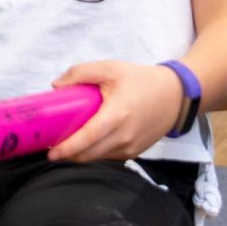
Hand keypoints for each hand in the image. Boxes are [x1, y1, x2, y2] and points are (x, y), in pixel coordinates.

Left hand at [49, 60, 182, 161]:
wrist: (177, 95)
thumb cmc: (142, 80)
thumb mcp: (110, 68)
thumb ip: (80, 73)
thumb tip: (56, 85)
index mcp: (117, 115)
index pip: (88, 139)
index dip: (68, 148)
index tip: (51, 152)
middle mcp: (125, 136)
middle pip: (89, 154)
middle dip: (67, 154)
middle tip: (49, 145)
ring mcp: (131, 147)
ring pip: (98, 157)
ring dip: (79, 154)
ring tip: (64, 142)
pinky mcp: (135, 152)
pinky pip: (109, 156)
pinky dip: (94, 152)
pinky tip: (85, 142)